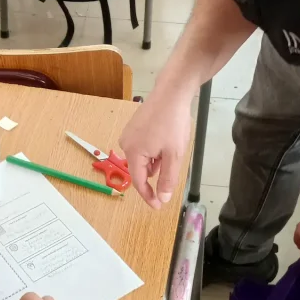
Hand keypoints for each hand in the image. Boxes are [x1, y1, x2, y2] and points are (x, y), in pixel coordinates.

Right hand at [119, 87, 192, 207]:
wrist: (171, 93)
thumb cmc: (172, 123)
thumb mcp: (174, 155)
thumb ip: (167, 178)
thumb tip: (162, 198)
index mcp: (133, 153)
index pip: (138, 182)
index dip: (149, 196)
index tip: (158, 206)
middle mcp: (125, 145)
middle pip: (140, 169)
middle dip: (156, 172)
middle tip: (173, 162)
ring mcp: (128, 134)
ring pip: (143, 158)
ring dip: (156, 160)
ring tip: (171, 148)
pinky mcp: (133, 127)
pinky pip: (142, 147)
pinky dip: (153, 151)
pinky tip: (165, 142)